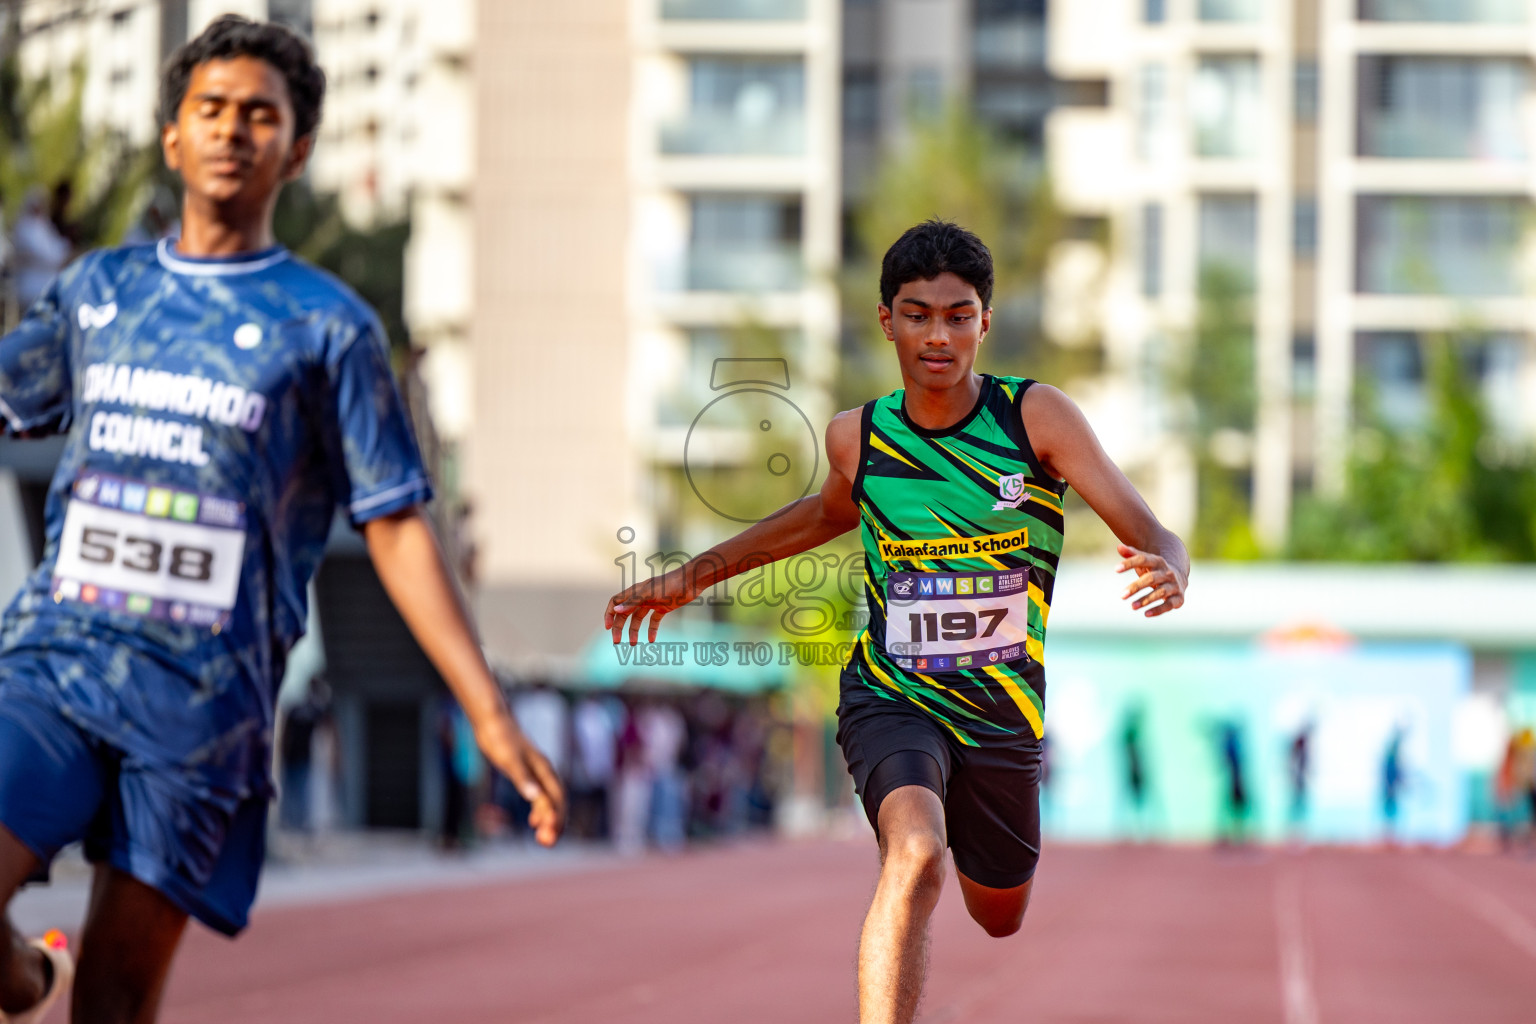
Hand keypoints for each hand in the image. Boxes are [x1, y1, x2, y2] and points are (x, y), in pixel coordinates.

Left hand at [474, 713, 564, 845]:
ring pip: (549, 801)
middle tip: (547, 843)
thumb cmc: (501, 740)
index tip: (549, 838)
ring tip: (543, 838)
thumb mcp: (510, 761)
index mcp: (544, 771)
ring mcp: (536, 773)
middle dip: (555, 823)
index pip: (557, 800)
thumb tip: (534, 798)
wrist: (492, 722)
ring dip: (548, 819)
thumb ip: (523, 779)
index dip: (555, 819)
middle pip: (557, 802)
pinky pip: (541, 796)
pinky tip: (533, 821)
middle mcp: (544, 773)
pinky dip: (540, 810)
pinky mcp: (527, 773)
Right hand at [604, 567, 694, 645]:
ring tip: (633, 644)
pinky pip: (653, 620)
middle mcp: (641, 597)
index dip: (609, 614)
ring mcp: (652, 602)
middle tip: (617, 642)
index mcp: (635, 591)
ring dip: (634, 631)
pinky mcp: (663, 607)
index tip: (608, 628)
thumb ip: (633, 602)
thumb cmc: (670, 584)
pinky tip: (652, 640)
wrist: (691, 581)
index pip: (615, 602)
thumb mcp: (650, 594)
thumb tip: (616, 610)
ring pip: (638, 619)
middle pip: (625, 613)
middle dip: (619, 627)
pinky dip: (651, 630)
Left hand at [1116, 543, 1186, 617]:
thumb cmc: (1155, 569)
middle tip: (1121, 595)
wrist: (1179, 577)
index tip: (1116, 569)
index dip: (1130, 563)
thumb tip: (1119, 547)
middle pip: (1151, 578)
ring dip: (1145, 600)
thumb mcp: (1145, 561)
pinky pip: (1169, 605)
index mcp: (1158, 561)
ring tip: (1131, 606)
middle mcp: (1167, 573)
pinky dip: (1158, 610)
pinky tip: (1145, 614)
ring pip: (1160, 592)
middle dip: (1136, 587)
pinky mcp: (1178, 598)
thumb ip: (1132, 554)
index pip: (1143, 560)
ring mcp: (1174, 586)